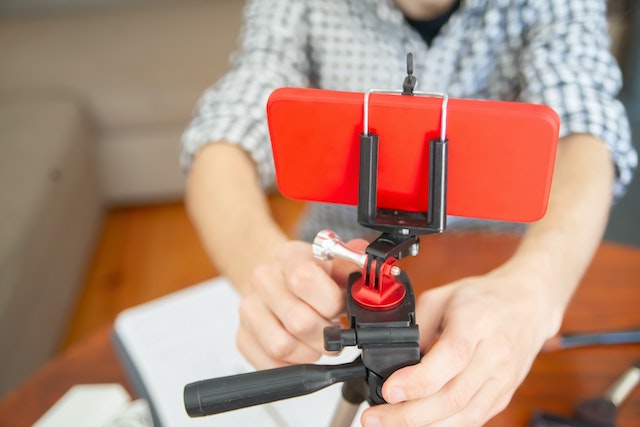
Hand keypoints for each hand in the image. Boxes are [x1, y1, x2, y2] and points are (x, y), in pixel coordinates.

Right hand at [236, 239, 367, 368]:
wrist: (278, 276)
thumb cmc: (312, 273)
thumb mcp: (335, 262)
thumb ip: (355, 266)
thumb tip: (371, 273)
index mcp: (289, 257)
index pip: (304, 280)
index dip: (331, 303)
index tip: (340, 308)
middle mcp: (263, 279)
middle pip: (298, 321)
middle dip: (327, 336)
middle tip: (335, 334)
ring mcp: (249, 308)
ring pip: (282, 346)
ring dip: (310, 352)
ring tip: (318, 342)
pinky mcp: (242, 336)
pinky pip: (268, 363)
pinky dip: (292, 365)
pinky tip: (302, 350)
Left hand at [362, 266, 559, 426]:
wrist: (528, 304)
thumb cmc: (483, 298)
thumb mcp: (442, 296)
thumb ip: (419, 327)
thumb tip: (398, 360)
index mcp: (477, 322)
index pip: (450, 358)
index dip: (417, 380)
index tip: (388, 390)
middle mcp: (494, 355)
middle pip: (453, 396)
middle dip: (409, 414)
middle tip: (375, 417)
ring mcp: (503, 379)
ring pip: (464, 416)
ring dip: (424, 426)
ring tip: (390, 423)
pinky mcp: (503, 395)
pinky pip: (473, 419)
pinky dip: (444, 426)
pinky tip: (420, 424)